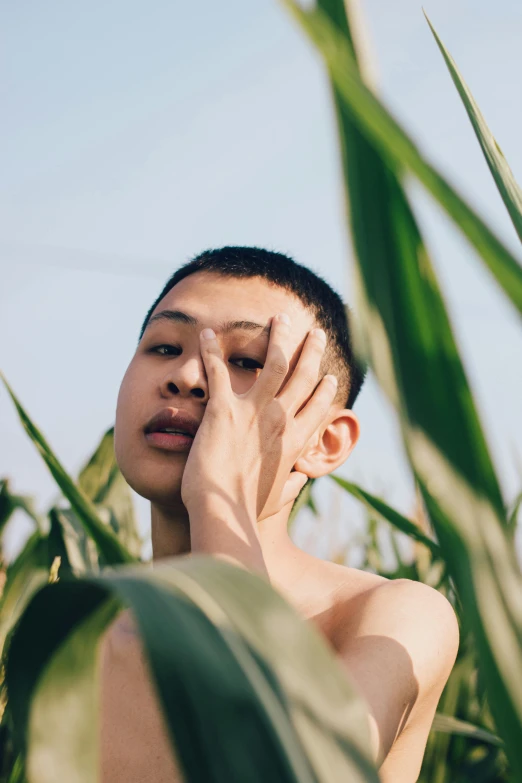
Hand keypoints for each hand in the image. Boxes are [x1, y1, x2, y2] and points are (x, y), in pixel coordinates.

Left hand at [180, 313, 337, 523]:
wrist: (224, 511)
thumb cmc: (248, 509)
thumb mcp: (278, 497)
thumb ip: (292, 483)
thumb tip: (300, 478)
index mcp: (295, 441)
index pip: (318, 406)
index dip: (325, 388)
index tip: (329, 375)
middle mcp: (280, 419)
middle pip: (303, 375)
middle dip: (311, 350)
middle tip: (316, 332)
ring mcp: (253, 411)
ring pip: (273, 362)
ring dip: (278, 337)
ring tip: (279, 317)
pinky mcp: (223, 410)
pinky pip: (216, 370)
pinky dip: (209, 350)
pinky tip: (205, 333)